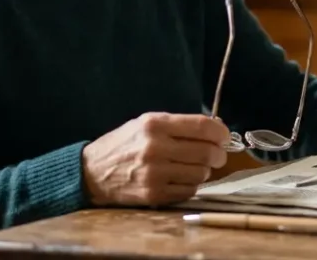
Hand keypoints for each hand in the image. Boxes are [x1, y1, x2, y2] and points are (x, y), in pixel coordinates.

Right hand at [81, 112, 229, 206]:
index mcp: (154, 124)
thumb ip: (179, 125)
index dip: (221, 132)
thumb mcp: (145, 123)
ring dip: (204, 170)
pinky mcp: (154, 193)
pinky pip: (189, 190)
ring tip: (194, 166)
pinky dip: (191, 185)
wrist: (92, 172)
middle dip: (218, 154)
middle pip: (207, 152)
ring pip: (201, 173)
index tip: (224, 136)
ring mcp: (155, 173)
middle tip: (217, 155)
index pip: (202, 126)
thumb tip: (216, 128)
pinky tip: (181, 178)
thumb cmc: (123, 144)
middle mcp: (155, 148)